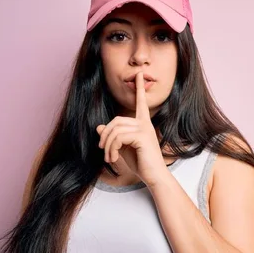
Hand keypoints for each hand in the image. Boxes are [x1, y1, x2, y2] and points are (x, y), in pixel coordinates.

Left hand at [96, 72, 168, 186]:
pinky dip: (112, 148)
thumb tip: (99, 127)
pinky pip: (119, 137)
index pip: (140, 103)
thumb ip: (113, 137)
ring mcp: (144, 129)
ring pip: (115, 129)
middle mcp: (145, 123)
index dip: (140, 88)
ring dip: (107, 145)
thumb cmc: (142, 164)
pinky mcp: (142, 136)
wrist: (154, 177)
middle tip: (102, 150)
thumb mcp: (123, 149)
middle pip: (116, 120)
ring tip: (109, 157)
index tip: (140, 74)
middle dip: (105, 135)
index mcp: (143, 124)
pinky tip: (114, 158)